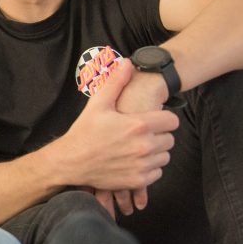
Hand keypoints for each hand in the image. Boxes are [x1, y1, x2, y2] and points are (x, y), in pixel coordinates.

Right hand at [59, 59, 178, 192]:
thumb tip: (128, 63)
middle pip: (170, 139)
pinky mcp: (138, 180)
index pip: (172, 121)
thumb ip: (116, 82)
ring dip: (156, 152)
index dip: (164, 119)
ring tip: (138, 148)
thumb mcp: (97, 104)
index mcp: (139, 125)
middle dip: (159, 136)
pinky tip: (134, 161)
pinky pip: (157, 172)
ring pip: (164, 156)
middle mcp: (144, 146)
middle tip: (142, 134)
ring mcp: (142, 165)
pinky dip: (149, 168)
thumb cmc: (84, 132)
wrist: (70, 162)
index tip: (153, 120)